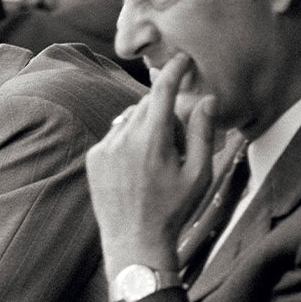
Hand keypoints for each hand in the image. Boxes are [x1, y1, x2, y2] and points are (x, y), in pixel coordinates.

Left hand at [85, 53, 216, 280]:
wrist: (134, 241)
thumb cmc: (173, 210)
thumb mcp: (199, 174)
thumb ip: (202, 133)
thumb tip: (206, 99)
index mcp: (153, 141)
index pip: (162, 92)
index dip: (174, 71)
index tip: (182, 60)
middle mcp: (124, 139)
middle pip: (146, 105)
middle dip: (164, 112)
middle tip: (176, 143)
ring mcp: (105, 148)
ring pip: (129, 119)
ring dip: (145, 127)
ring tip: (156, 161)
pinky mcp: (94, 158)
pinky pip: (114, 136)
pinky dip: (128, 141)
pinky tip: (137, 169)